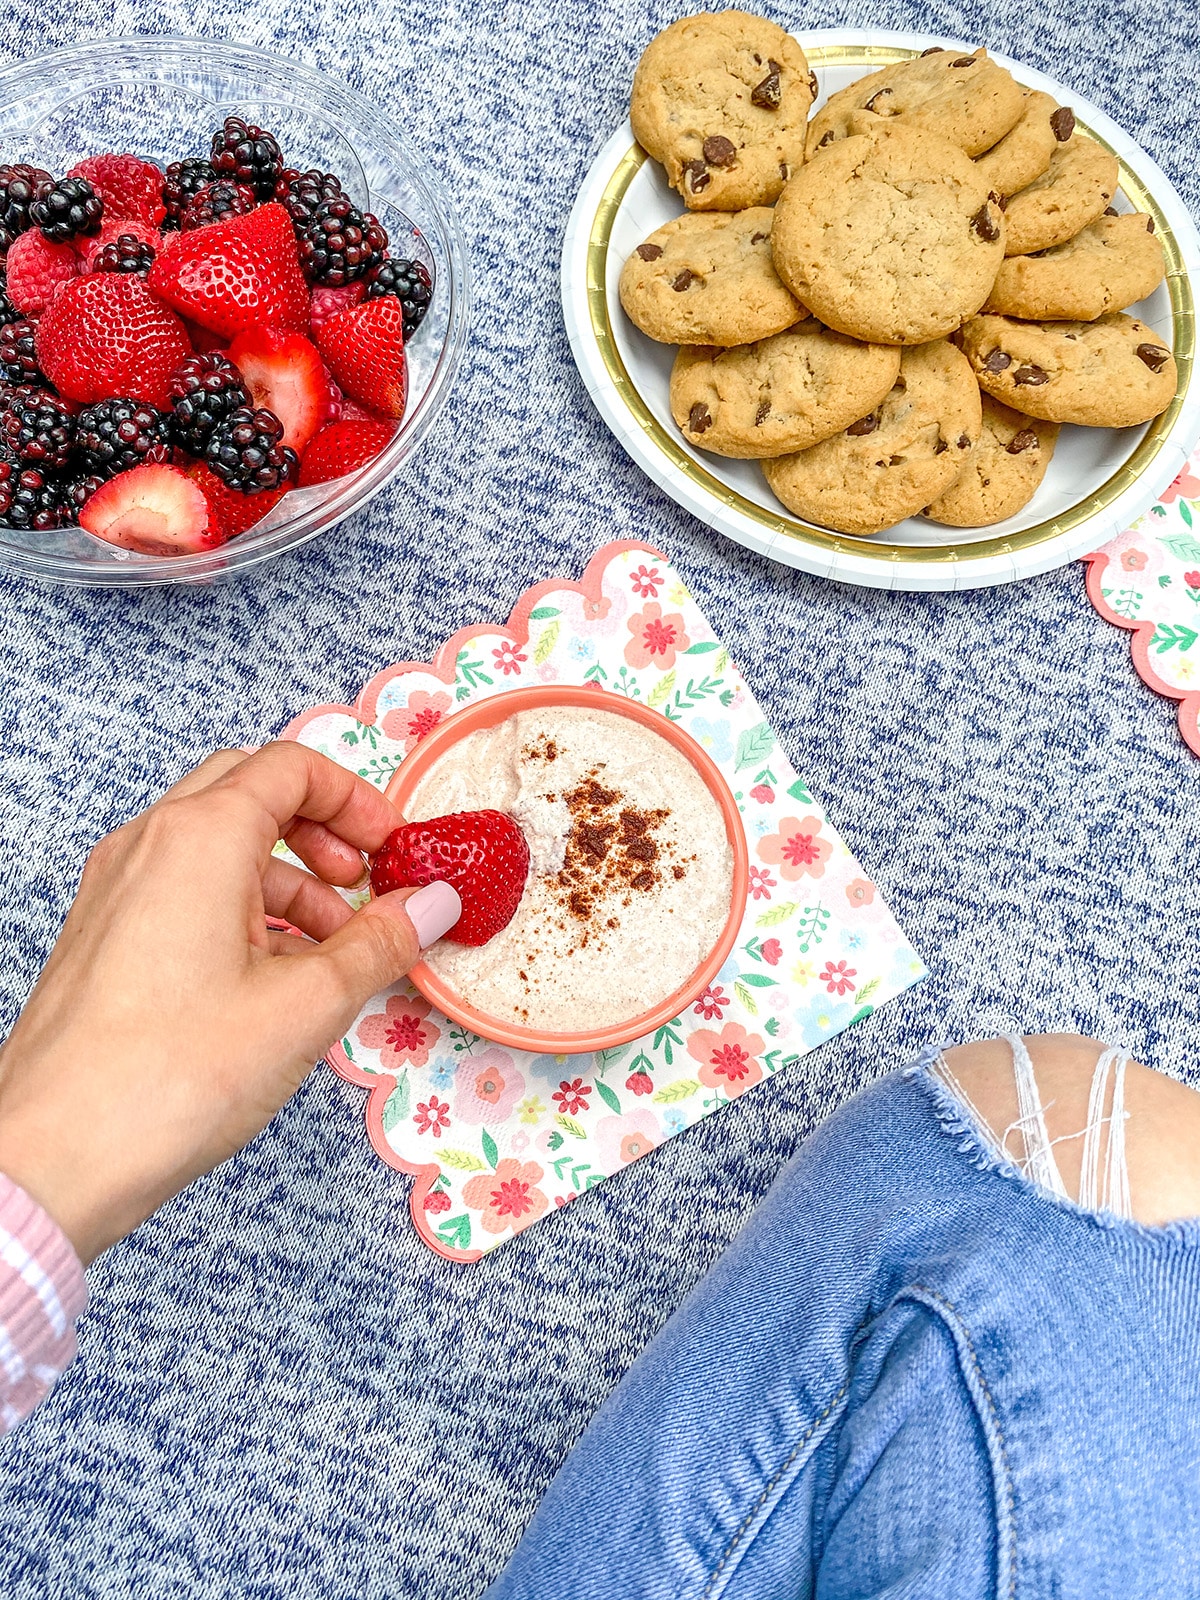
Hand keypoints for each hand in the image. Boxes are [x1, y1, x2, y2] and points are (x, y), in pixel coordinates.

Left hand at [0, 743, 460, 1264]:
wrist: (55, 1156)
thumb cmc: (167, 1078)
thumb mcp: (307, 1005)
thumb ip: (380, 942)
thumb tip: (431, 905)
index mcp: (198, 838)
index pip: (291, 767)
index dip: (357, 800)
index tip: (393, 850)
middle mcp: (148, 846)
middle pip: (250, 791)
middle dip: (320, 829)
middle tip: (364, 882)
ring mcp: (117, 889)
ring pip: (217, 846)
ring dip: (286, 878)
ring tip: (331, 949)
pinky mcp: (104, 935)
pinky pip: (183, 890)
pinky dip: (241, 909)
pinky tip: (275, 977)